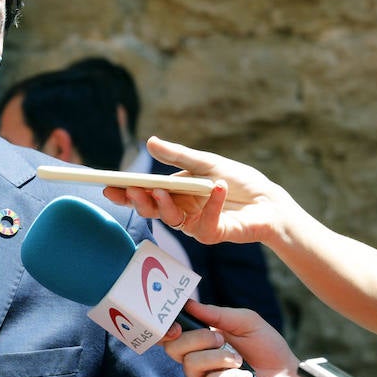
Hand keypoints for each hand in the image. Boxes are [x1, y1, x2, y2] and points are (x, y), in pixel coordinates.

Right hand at [101, 136, 296, 244]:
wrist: (268, 201)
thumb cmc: (239, 181)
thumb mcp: (206, 163)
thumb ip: (178, 156)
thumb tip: (149, 142)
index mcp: (176, 193)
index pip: (145, 193)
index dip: (126, 191)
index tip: (108, 185)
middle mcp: (180, 210)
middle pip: (150, 209)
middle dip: (136, 201)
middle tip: (127, 190)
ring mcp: (194, 224)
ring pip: (169, 219)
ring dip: (162, 205)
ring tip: (158, 190)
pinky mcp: (212, 234)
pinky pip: (204, 224)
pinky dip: (211, 206)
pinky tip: (218, 188)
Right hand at [158, 301, 298, 376]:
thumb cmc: (267, 347)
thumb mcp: (246, 321)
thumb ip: (218, 313)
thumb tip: (189, 304)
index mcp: (200, 338)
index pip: (171, 333)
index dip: (167, 328)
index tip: (178, 325)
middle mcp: (196, 358)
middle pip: (173, 348)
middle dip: (197, 339)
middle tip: (221, 339)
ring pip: (191, 364)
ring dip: (218, 358)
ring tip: (240, 360)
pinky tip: (246, 376)